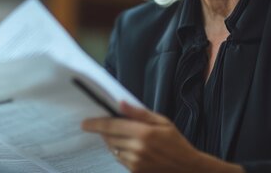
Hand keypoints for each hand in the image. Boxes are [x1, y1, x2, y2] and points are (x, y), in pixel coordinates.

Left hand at [81, 102, 203, 172]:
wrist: (185, 167)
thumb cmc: (175, 141)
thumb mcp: (161, 121)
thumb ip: (139, 113)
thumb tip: (120, 103)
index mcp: (144, 132)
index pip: (112, 126)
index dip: (96, 124)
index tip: (85, 123)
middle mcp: (137, 148)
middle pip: (109, 138)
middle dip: (104, 131)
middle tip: (105, 125)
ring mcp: (135, 162)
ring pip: (113, 149)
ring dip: (112, 141)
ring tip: (124, 136)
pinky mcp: (135, 171)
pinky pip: (119, 158)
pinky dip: (120, 151)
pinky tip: (131, 147)